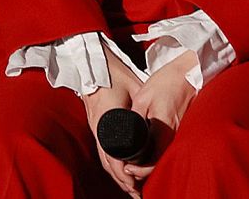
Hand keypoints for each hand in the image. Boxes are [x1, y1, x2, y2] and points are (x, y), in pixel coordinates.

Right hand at [81, 43, 147, 197]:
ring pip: (105, 160)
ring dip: (118, 176)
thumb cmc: (116, 74)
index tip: (136, 186)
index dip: (126, 175)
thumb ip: (142, 107)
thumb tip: (154, 123)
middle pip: (110, 164)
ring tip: (131, 189)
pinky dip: (112, 165)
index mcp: (109, 122)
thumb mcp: (135, 88)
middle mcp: (100, 129)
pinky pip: (103, 152)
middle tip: (137, 194)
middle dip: (123, 181)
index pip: (116, 158)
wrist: (94, 63)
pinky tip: (120, 171)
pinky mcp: (96, 127)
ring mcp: (96, 129)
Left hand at [117, 51, 198, 185]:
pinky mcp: (186, 127)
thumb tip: (122, 135)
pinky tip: (152, 147)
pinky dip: (162, 152)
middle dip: (144, 171)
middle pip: (160, 162)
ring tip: (138, 161)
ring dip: (153, 162)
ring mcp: (183, 131)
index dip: (138, 171)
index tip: (127, 169)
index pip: (152, 161)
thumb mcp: (143, 97)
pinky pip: (173, 146)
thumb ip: (134, 117)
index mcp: (164, 128)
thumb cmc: (167, 81)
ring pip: (167, 155)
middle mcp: (176, 133)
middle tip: (130, 169)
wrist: (191, 70)